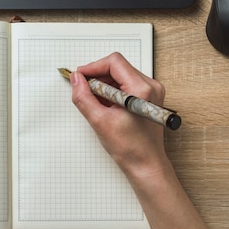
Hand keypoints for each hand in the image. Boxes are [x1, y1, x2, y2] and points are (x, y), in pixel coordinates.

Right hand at [70, 52, 168, 176]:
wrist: (147, 165)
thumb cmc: (131, 148)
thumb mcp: (100, 121)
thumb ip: (84, 97)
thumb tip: (76, 80)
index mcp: (141, 89)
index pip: (114, 62)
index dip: (93, 67)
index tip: (80, 77)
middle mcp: (150, 86)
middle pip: (117, 67)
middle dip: (98, 77)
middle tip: (85, 91)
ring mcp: (151, 91)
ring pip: (120, 75)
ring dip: (104, 85)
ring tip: (97, 103)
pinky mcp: (148, 97)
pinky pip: (126, 84)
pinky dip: (112, 91)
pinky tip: (106, 106)